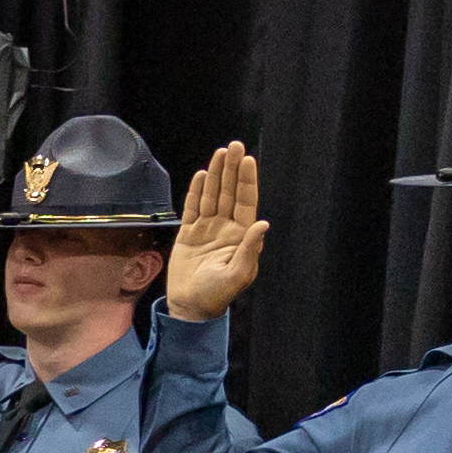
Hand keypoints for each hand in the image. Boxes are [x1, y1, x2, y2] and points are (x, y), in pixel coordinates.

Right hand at [163, 143, 266, 322]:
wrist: (190, 306)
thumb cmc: (217, 294)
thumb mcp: (238, 274)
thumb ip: (249, 248)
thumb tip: (262, 223)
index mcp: (241, 236)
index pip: (246, 202)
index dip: (246, 180)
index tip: (247, 160)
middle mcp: (226, 227)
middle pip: (230, 192)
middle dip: (232, 169)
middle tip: (234, 146)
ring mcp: (207, 229)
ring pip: (212, 195)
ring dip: (216, 174)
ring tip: (219, 153)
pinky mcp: (189, 234)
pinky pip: (193, 208)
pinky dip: (196, 191)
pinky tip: (202, 176)